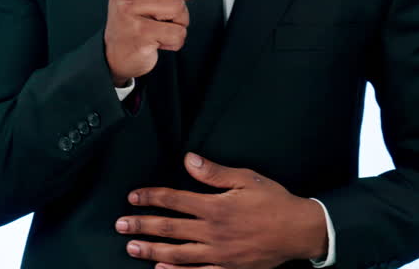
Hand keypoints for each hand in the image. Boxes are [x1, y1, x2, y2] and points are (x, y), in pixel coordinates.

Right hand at [104, 0, 192, 86]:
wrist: (116, 51)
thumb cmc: (132, 15)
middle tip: (170, 3)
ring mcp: (130, 10)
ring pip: (179, 6)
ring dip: (180, 20)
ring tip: (162, 23)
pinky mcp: (140, 33)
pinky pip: (178, 32)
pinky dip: (176, 39)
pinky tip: (160, 38)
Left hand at [116, 153, 328, 268]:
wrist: (298, 230)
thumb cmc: (274, 202)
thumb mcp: (245, 179)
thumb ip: (214, 172)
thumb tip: (189, 160)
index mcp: (214, 206)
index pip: (174, 200)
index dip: (151, 198)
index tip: (133, 197)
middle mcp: (212, 231)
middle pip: (169, 228)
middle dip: (142, 225)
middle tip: (120, 225)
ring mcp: (219, 252)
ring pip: (177, 252)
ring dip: (152, 249)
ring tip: (131, 247)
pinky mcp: (228, 267)